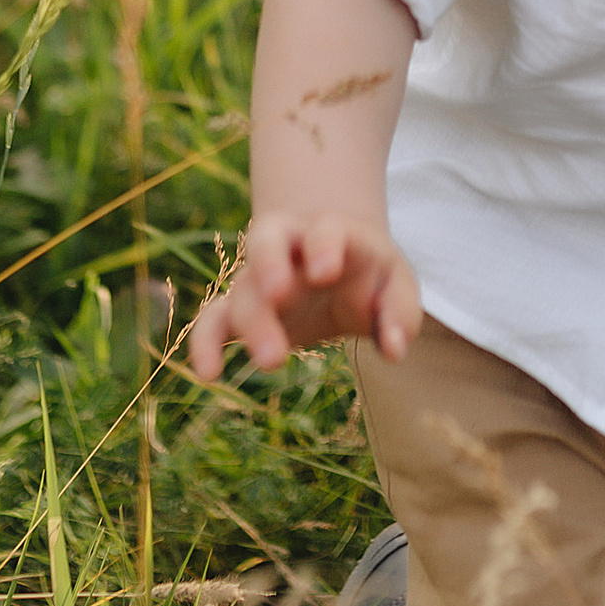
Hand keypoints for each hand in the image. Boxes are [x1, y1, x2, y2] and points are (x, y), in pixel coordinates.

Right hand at [187, 210, 422, 377]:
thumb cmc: (369, 274)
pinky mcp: (241, 308)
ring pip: (242, 288)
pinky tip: (208, 374)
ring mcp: (259, 276)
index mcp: (329, 232)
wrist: (334, 263)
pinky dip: (204, 342)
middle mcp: (286, 247)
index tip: (326, 272)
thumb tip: (395, 350)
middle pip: (266, 245)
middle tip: (280, 298)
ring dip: (252, 322)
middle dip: (270, 268)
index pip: (323, 230)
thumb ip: (400, 313)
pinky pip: (213, 319)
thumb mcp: (396, 285)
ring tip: (274, 361)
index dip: (323, 246)